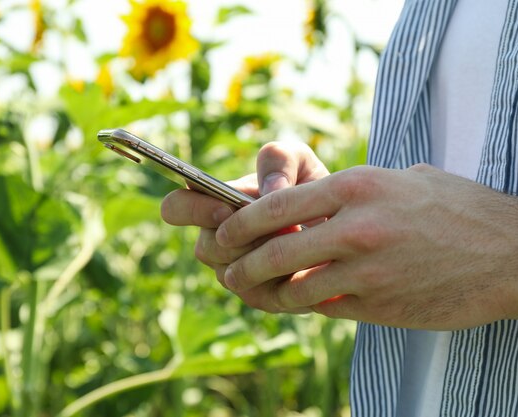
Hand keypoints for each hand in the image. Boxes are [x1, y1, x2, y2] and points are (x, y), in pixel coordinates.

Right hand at [160, 141, 329, 290]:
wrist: (342, 225)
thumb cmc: (312, 188)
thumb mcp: (300, 161)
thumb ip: (279, 159)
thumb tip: (269, 190)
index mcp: (213, 204)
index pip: (176, 207)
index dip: (193, 209)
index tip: (227, 207)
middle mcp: (216, 240)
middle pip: (205, 248)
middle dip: (240, 239)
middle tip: (276, 229)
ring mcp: (233, 272)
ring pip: (230, 274)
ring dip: (262, 259)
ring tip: (297, 243)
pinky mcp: (258, 296)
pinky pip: (257, 295)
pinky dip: (281, 278)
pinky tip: (305, 262)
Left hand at [215, 164, 517, 329]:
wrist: (512, 254)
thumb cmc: (457, 208)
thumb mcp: (402, 180)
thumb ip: (355, 193)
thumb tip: (317, 205)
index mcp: (358, 186)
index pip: (277, 205)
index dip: (240, 221)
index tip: (224, 231)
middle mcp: (356, 227)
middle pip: (274, 251)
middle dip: (242, 265)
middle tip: (229, 271)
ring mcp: (367, 271)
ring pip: (294, 288)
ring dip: (268, 293)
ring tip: (256, 292)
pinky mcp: (379, 306)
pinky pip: (325, 309)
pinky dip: (306, 306)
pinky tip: (300, 303)